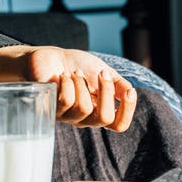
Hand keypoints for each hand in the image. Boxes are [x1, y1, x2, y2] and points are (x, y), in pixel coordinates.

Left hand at [0, 45, 135, 131]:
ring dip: (81, 83)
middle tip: (101, 72)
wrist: (51, 57)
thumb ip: (117, 83)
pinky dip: (67, 83)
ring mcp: (67, 116)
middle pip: (104, 118)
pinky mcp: (50, 109)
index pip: (118, 125)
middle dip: (106, 91)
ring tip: (74, 73)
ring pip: (83, 107)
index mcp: (99, 110)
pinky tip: (62, 76)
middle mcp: (84, 118)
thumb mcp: (102, 70)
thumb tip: (130, 93)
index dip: (127, 111)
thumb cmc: (77, 65)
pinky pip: (65, 101)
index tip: (129, 92)